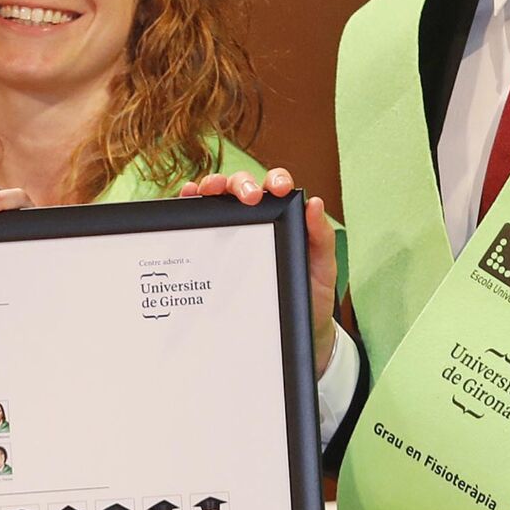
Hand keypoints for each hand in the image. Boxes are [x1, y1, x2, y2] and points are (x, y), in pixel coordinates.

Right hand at [176, 167, 341, 372]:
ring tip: (208, 192)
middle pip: (241, 186)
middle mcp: (255, 218)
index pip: (274, 187)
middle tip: (249, 198)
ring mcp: (232, 231)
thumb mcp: (322, 268)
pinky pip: (198, 223)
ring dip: (210, 186)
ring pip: (217, 197)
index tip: (279, 190)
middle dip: (240, 184)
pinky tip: (186, 203)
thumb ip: (321, 237)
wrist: (293, 329)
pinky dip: (189, 206)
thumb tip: (314, 203)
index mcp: (283, 217)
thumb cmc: (310, 295)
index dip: (274, 180)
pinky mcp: (213, 248)